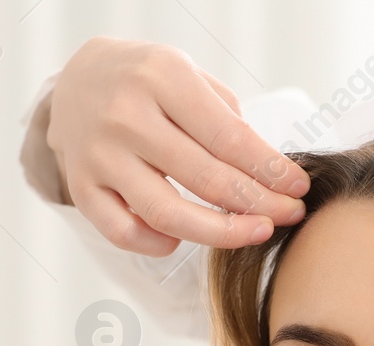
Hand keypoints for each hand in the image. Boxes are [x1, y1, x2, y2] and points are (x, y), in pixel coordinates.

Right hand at [28, 36, 309, 255]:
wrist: (75, 81)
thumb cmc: (145, 81)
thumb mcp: (186, 73)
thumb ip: (224, 116)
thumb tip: (267, 171)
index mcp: (161, 77)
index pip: (229, 138)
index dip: (270, 170)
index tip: (298, 188)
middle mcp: (126, 115)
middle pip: (206, 179)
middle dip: (259, 204)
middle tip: (289, 215)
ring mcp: (100, 155)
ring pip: (167, 214)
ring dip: (220, 233)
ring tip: (255, 233)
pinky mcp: (81, 187)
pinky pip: (124, 233)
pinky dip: (159, 244)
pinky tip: (181, 239)